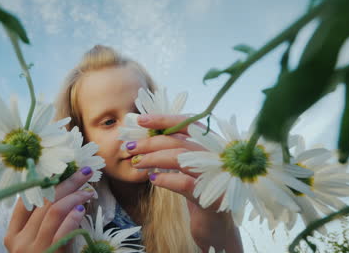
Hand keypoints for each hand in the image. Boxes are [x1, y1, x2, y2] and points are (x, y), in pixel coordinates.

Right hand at [4, 168, 94, 252]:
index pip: (25, 201)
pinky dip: (73, 216)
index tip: (62, 170)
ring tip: (89, 190)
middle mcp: (19, 241)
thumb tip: (61, 192)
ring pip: (54, 210)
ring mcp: (34, 249)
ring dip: (75, 195)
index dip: (44, 182)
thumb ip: (41, 223)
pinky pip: (62, 230)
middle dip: (66, 182)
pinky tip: (82, 208)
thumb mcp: (35, 244)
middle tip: (85, 172)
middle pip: (43, 201)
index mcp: (12, 236)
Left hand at [125, 114, 242, 252]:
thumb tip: (143, 137)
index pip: (189, 124)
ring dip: (154, 158)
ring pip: (181, 158)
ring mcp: (217, 178)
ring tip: (137, 162)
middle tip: (130, 147)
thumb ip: (173, 151)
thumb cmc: (198, 194)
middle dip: (151, 142)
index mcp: (212, 145)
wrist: (215, 229)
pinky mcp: (213, 198)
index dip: (165, 119)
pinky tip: (153, 179)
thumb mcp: (187, 168)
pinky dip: (166, 179)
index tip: (141, 120)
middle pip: (180, 141)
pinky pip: (185, 183)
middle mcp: (218, 158)